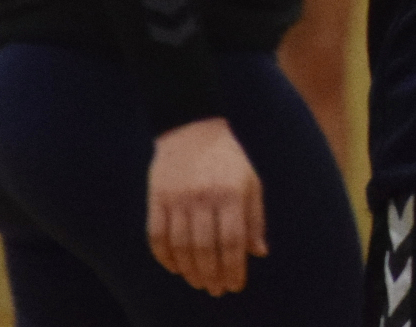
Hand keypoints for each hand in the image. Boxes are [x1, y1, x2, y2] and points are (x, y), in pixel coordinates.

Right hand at [147, 117, 264, 295]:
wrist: (192, 126)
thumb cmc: (228, 159)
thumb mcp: (250, 182)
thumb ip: (255, 218)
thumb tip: (259, 253)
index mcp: (230, 193)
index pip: (232, 241)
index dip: (234, 268)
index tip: (235, 285)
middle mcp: (203, 196)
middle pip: (205, 248)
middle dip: (211, 275)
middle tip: (215, 289)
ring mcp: (177, 197)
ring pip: (180, 246)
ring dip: (189, 270)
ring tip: (198, 282)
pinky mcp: (156, 197)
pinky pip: (156, 236)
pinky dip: (164, 257)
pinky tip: (175, 267)